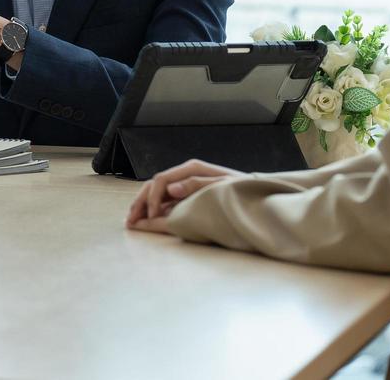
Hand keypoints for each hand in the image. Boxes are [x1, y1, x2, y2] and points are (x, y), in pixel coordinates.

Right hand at [126, 159, 240, 232]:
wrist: (259, 194)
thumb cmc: (243, 190)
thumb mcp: (223, 186)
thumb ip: (197, 185)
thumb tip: (171, 189)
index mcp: (191, 168)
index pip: (161, 180)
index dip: (153, 198)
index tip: (151, 216)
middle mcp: (184, 174)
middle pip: (153, 186)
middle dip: (140, 203)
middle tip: (130, 221)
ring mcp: (185, 184)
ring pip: (155, 193)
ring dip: (142, 207)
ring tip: (132, 221)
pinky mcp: (187, 195)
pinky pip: (164, 201)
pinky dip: (152, 210)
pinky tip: (145, 220)